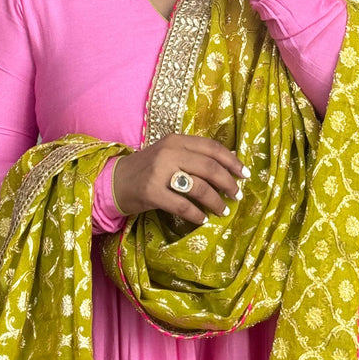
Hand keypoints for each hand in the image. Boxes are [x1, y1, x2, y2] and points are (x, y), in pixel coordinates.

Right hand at [112, 133, 249, 224]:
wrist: (114, 181)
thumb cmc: (146, 169)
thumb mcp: (170, 155)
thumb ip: (195, 155)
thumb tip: (230, 159)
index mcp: (176, 140)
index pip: (211, 147)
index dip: (231, 161)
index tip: (244, 174)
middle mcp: (169, 152)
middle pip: (209, 167)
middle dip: (228, 183)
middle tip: (236, 195)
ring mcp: (159, 172)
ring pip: (199, 186)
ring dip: (215, 201)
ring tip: (222, 210)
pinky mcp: (151, 192)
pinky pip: (182, 205)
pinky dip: (196, 214)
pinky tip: (202, 219)